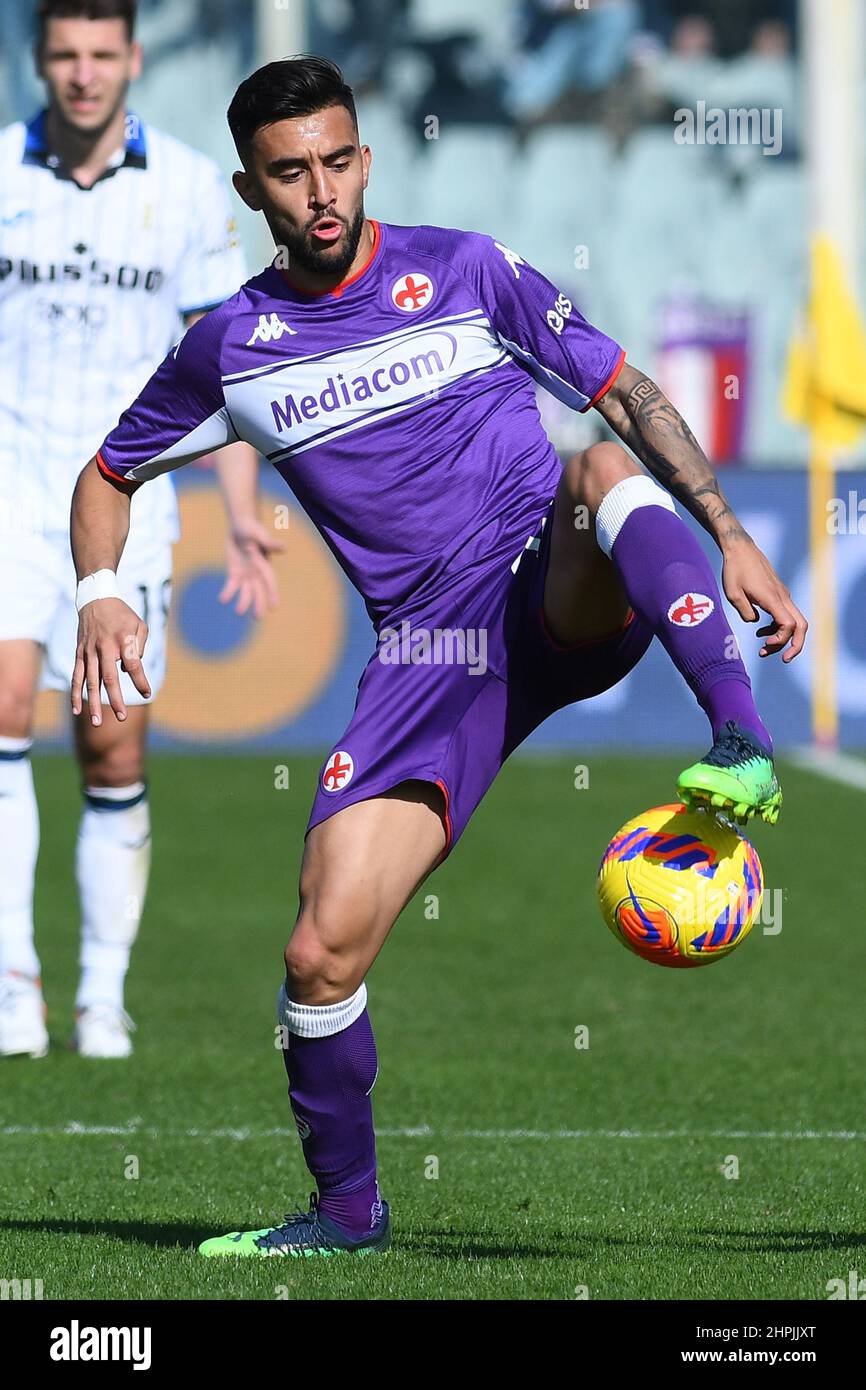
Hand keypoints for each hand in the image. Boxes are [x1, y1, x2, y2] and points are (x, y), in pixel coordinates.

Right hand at [71, 598, 149, 724]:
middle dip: (116, 699)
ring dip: (93, 703)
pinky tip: (77, 710)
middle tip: (121, 717)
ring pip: (90, 681)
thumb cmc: (122, 615)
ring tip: (97, 722)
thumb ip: (140, 647)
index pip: (133, 665)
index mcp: (123, 639)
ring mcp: (89, 651)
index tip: (147, 693)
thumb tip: (130, 668)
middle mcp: (104, 647)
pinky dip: (76, 693)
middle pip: (109, 678)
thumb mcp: (140, 624)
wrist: (95, 599)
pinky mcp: (79, 654)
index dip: (140, 681)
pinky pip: (77, 676)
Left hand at [219, 517, 283, 618]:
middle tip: (258, 618)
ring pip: (245, 591)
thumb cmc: (252, 528)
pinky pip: (231, 585)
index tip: (274, 606)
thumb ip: (270, 543)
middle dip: (258, 604)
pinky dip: (228, 592)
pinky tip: (222, 600)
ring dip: (243, 602)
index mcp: (264, 564)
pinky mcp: (234, 571)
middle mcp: (256, 572)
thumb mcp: (260, 534)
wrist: (240, 526)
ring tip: (238, 613)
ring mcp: (245, 573)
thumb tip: (284, 547)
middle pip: (258, 591)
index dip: (272, 593)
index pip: (269, 581)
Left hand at [721, 536, 807, 660]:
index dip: (781, 639)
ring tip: (764, 648)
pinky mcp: (778, 593)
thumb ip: (746, 613)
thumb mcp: (733, 595)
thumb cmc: (734, 570)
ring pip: (795, 621)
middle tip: (783, 659)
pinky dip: (779, 627)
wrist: (740, 548)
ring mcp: (783, 594)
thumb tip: (756, 623)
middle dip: (795, 645)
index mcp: (772, 598)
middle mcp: (782, 596)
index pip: (789, 624)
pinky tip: (761, 631)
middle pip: (801, 625)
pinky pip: (786, 614)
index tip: (764, 644)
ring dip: (784, 638)